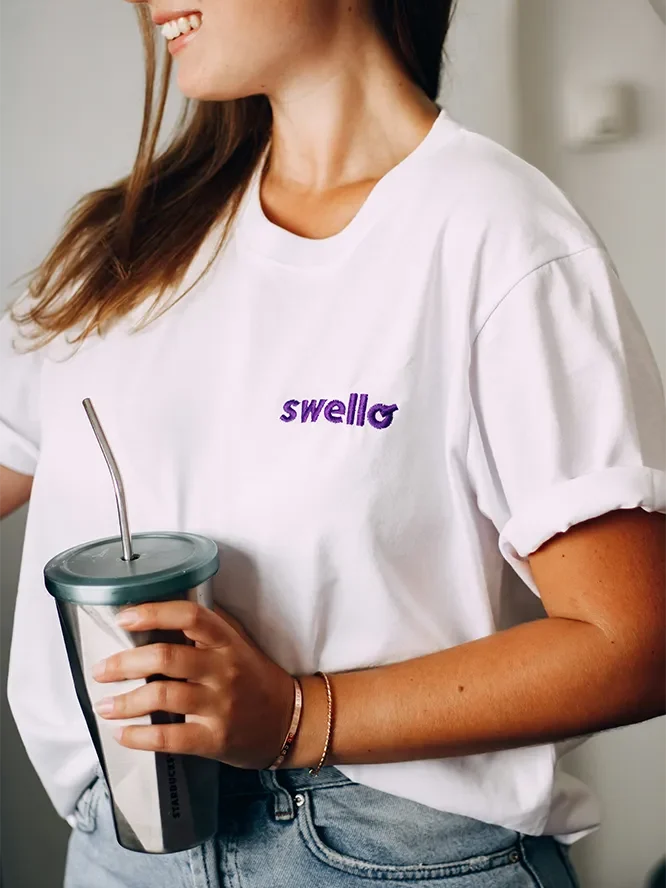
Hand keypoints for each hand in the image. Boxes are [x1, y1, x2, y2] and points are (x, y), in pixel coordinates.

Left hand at [91, 600, 294, 768]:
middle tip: (101, 669)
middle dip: (125, 663)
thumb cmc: (255, 677)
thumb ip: (206, 628)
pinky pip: (171, 737)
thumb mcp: (238, 643)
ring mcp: (220, 705)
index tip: (124, 617)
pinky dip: (141, 737)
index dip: (154, 612)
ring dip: (126, 702)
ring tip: (104, 705)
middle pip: (167, 658)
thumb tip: (160, 613)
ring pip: (164, 697)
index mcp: (226, 641)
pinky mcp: (215, 738)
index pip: (190, 616)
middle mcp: (224, 669)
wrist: (289, 720)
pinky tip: (123, 734)